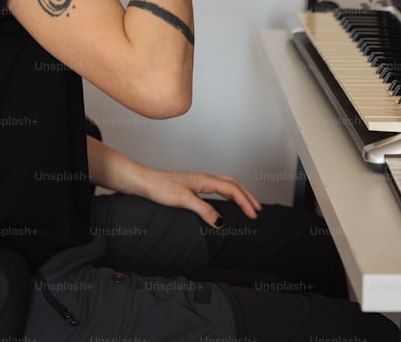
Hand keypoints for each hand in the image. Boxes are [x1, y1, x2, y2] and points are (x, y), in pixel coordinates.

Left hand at [134, 167, 262, 227]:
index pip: (233, 190)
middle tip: (257, 209)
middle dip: (247, 196)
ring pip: (226, 184)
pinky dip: (227, 195)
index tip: (254, 215)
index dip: (245, 202)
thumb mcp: (184, 200)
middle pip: (233, 184)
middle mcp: (204, 178)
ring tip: (246, 205)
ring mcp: (198, 182)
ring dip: (238, 194)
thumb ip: (204, 210)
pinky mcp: (192, 187)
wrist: (143, 182)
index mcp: (206, 180)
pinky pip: (216, 188)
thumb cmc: (160, 188)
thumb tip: (221, 222)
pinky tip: (223, 204)